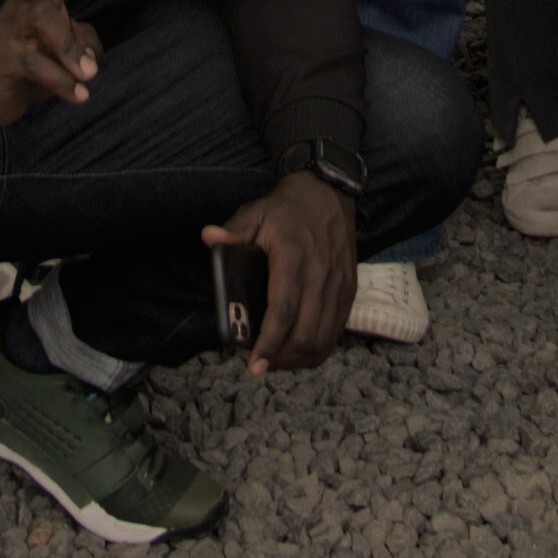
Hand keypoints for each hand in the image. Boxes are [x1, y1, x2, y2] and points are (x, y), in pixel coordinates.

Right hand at [0, 0, 102, 127]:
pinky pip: (37, 66)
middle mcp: (26, 6)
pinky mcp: (4, 60)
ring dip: (70, 49)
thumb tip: (88, 61)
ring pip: (43, 23)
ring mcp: (11, 31)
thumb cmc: (32, 60)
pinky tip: (79, 96)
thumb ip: (83, 45)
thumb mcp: (66, 52)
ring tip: (89, 74)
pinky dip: (62, 83)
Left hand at [207, 168, 362, 374]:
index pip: (283, 310)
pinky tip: (298, 350)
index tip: (254, 365)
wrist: (329, 193)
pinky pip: (336, 331)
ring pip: (322, 339)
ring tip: (276, 360)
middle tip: (259, 364)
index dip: (269, 342)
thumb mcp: (256, 212)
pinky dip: (317, 349)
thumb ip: (233, 230)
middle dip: (281, 358)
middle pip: (305, 334)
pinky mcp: (349, 291)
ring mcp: (339, 286)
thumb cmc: (287, 208)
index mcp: (294, 257)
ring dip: (299, 358)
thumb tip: (208, 238)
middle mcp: (321, 275)